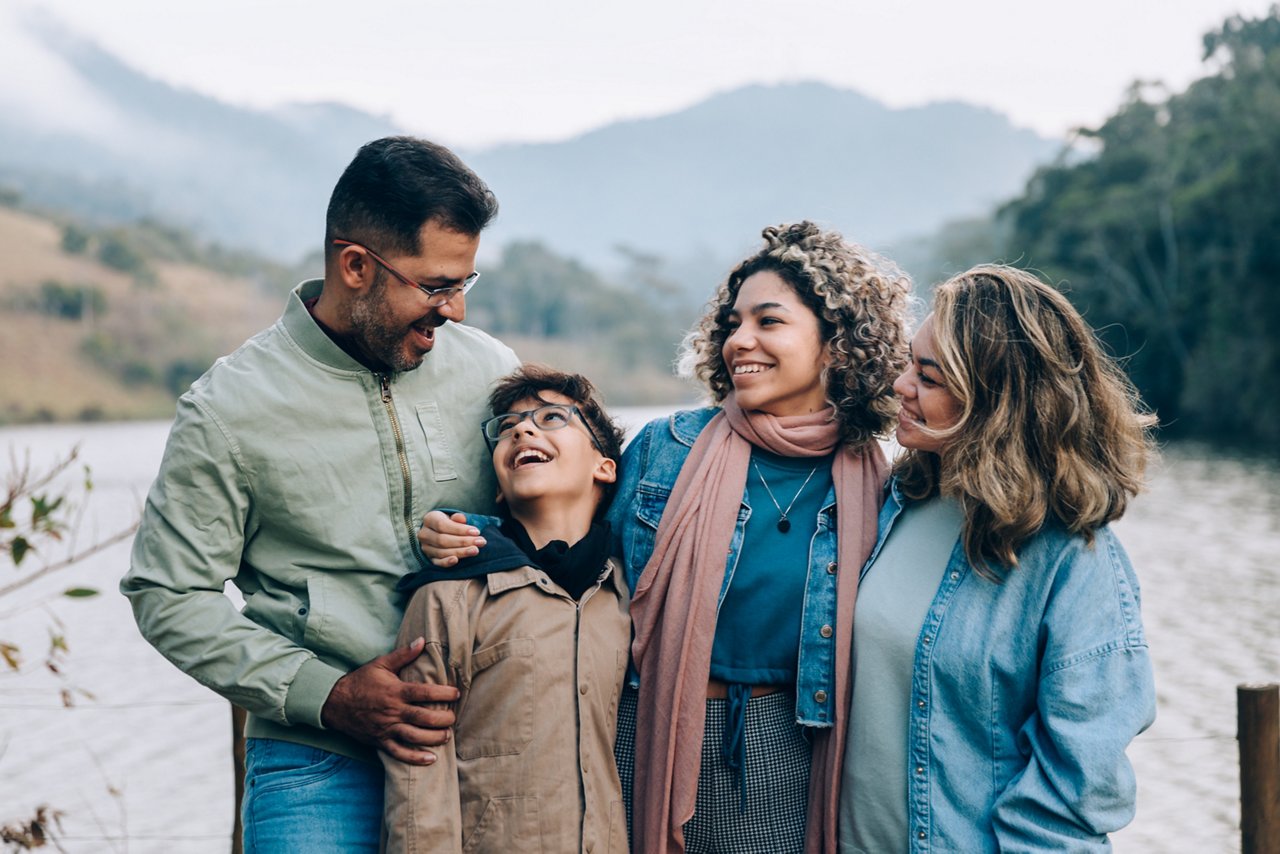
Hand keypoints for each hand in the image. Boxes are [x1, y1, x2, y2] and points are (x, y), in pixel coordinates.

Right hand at [321, 638, 459, 764]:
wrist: (335, 703)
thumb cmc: (361, 681)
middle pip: (424, 718)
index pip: (425, 693)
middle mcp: (393, 711)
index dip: (444, 694)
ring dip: (434, 738)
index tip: (456, 694)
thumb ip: (403, 654)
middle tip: (453, 717)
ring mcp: (386, 728)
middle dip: (443, 719)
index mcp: (396, 691)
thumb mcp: (381, 664)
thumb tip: (422, 640)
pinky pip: (399, 753)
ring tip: (447, 735)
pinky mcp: (380, 741)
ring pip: (415, 737)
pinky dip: (416, 758)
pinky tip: (431, 759)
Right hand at [418, 510, 485, 566]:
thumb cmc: (451, 522)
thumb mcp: (454, 516)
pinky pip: (437, 562)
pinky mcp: (429, 558)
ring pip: (442, 552)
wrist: (441, 532)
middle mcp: (424, 534)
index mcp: (430, 519)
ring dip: (460, 552)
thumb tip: (462, 518)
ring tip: (475, 550)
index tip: (476, 532)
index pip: (443, 525)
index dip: (460, 529)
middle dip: (464, 542)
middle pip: (443, 540)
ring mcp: (426, 548)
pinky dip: (446, 562)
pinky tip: (456, 560)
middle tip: (481, 542)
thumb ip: (458, 518)